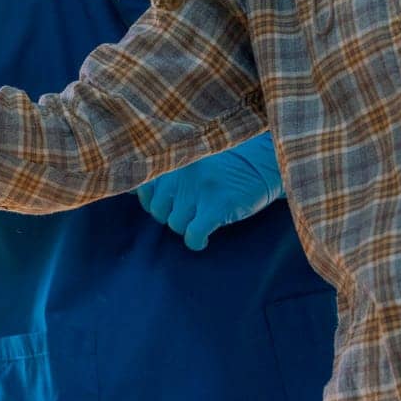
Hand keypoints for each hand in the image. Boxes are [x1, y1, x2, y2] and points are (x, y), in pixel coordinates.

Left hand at [135, 135, 283, 250]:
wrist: (265, 163)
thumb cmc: (225, 166)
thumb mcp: (191, 161)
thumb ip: (164, 172)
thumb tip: (135, 192)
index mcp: (172, 159)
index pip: (143, 189)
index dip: (155, 202)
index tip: (172, 202)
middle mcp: (180, 171)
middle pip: (158, 211)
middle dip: (173, 215)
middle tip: (192, 211)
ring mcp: (198, 188)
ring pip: (174, 223)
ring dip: (187, 226)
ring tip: (203, 219)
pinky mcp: (216, 205)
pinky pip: (192, 234)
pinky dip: (196, 241)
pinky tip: (203, 239)